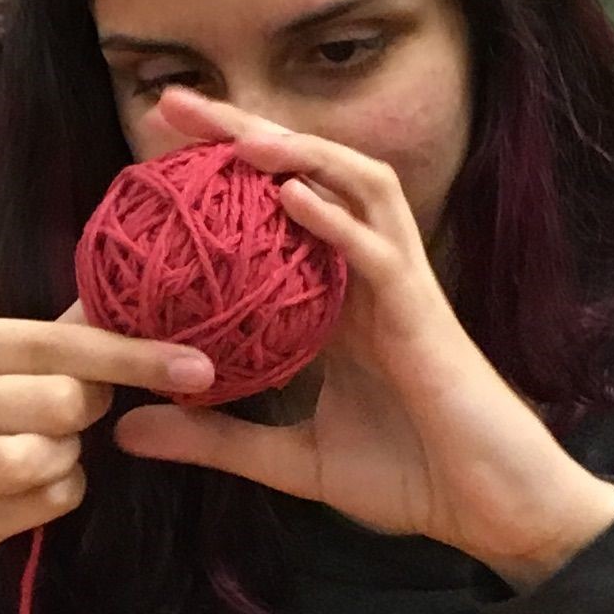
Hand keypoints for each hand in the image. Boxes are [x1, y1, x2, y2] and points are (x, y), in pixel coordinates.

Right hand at [0, 303, 213, 613]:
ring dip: (67, 458)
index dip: (133, 353)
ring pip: (55, 451)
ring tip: (38, 457)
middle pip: (66, 398)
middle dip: (86, 412)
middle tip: (65, 419)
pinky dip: (58, 494)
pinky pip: (50, 497)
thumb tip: (132, 296)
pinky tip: (25, 493)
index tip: (199, 365)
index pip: (59, 340)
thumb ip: (53, 340)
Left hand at [109, 88, 613, 584]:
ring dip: (298, 153)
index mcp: (336, 301)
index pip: (276, 212)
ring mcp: (400, 288)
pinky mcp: (424, 315)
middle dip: (246, 131)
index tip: (151, 152)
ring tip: (237, 132)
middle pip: (309, 177)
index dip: (222, 174)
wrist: (489, 511)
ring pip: (354, 190)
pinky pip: (379, 253)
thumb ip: (214, 439)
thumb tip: (125, 429)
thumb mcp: (290, 460)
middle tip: (176, 103)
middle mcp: (366, 277)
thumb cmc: (409, 477)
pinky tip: (292, 196)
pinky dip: (336, 221)